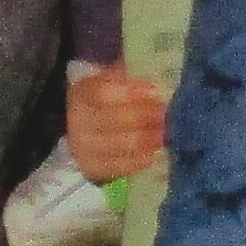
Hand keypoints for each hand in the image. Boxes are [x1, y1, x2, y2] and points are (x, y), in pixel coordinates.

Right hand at [66, 62, 169, 185]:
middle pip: (115, 119)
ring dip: (147, 139)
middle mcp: (78, 120)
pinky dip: (139, 160)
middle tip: (168, 115)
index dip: (130, 92)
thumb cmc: (103, 101)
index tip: (156, 91)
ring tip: (166, 133)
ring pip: (119, 144)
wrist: (79, 130)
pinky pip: (118, 167)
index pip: (103, 93)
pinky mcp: (91, 168)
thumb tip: (158, 77)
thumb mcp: (109, 82)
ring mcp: (82, 146)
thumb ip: (128, 78)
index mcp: (82, 93)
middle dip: (146, 116)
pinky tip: (155, 153)